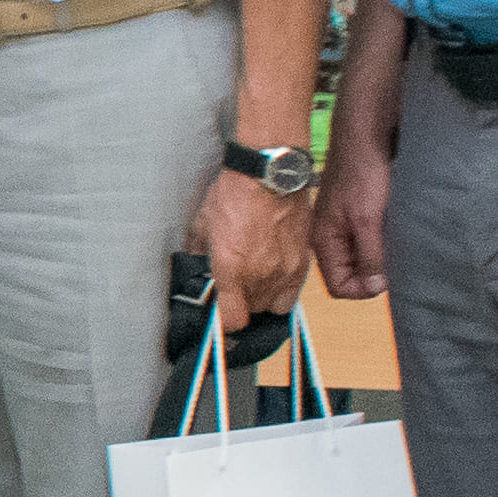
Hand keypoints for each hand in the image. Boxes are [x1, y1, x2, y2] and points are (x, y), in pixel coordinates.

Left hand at [188, 170, 308, 331]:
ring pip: (273, 305)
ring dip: (262, 299)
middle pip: (252, 312)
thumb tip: (194, 263)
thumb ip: (198, 249)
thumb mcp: (203, 222)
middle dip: (241, 304)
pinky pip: (293, 292)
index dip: (224, 321)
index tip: (220, 313)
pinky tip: (273, 275)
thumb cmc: (235, 193)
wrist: (269, 175)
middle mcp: (260, 275)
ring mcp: (285, 271)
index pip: (232, 319)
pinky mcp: (303, 262)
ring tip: (254, 281)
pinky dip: (283, 290)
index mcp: (231, 268)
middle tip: (234, 288)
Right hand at [311, 126, 391, 300]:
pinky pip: (367, 240)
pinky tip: (395, 231)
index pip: (339, 286)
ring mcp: (342, 225)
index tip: (386, 275)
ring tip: (398, 243)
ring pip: (360, 257)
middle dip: (372, 272)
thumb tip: (376, 287)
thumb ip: (369, 256)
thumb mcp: (367, 220)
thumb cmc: (362, 176)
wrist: (364, 136)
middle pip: (349, 273)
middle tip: (396, 258)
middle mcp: (329, 237)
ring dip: (379, 256)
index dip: (363, 288)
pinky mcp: (355, 214)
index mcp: (323, 241)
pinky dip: (382, 241)